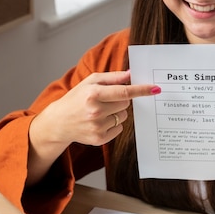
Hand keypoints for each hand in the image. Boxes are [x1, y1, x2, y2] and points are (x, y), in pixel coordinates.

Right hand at [34, 70, 159, 146]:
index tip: (155, 89)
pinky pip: (119, 128)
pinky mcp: (99, 139)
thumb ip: (112, 77)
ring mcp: (97, 127)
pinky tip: (99, 121)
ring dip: (117, 112)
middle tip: (106, 100)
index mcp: (93, 94)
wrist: (59, 122)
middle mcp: (95, 111)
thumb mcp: (90, 82)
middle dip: (121, 100)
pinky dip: (113, 124)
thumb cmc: (76, 98)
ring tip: (100, 111)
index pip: (124, 92)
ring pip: (123, 116)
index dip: (141, 90)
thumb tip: (131, 74)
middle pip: (126, 103)